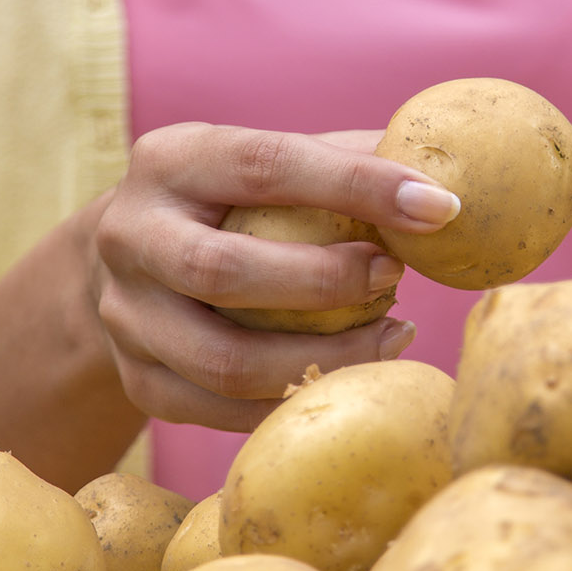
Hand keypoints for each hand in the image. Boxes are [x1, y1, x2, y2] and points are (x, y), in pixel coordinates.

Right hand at [89, 121, 460, 432]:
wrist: (121, 268)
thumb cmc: (229, 205)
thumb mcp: (264, 165)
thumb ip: (343, 159)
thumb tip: (450, 175)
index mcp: (169, 160)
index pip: (266, 165)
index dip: (356, 186)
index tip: (440, 208)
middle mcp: (129, 235)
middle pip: (224, 273)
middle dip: (325, 284)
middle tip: (397, 281)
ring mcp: (125, 317)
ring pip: (223, 361)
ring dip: (319, 361)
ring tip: (391, 339)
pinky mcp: (138, 380)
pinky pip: (223, 411)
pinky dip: (292, 400)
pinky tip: (346, 379)